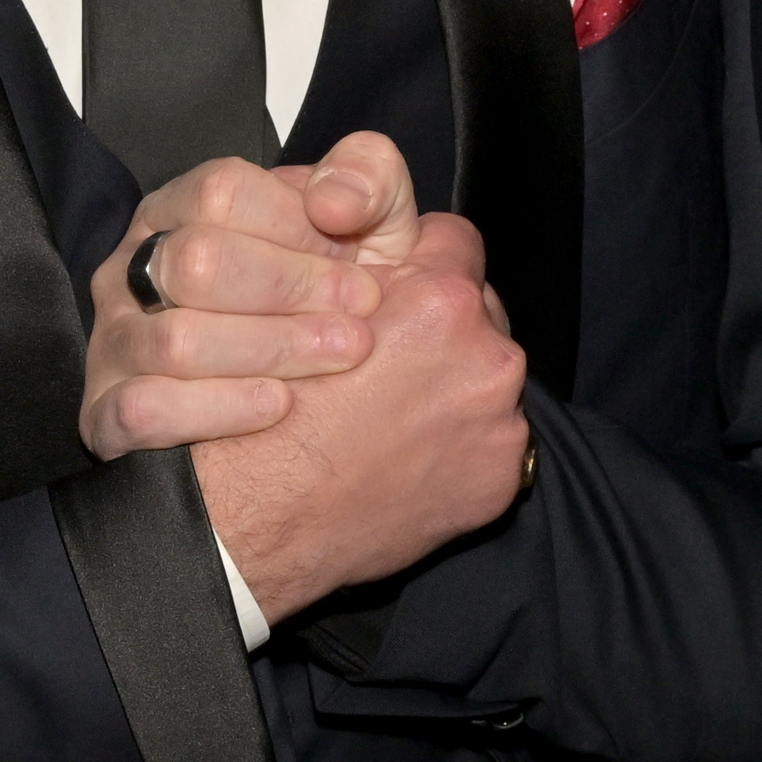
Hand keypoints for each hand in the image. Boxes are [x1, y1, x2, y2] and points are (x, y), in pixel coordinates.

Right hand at [78, 136, 419, 460]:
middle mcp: (134, 272)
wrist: (315, 412)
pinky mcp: (107, 417)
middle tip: (358, 323)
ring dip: (269, 349)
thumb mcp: (370, 228)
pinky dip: (218, 408)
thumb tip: (335, 201)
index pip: (220, 193)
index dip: (295, 228)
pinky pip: (143, 410)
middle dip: (289, 290)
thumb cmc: (330, 304)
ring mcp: (114, 344)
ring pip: (174, 340)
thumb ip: (370, 179)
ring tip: (337, 358)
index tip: (361, 271)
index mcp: (182, 211)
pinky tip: (277, 405)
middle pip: (195, 262)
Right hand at [191, 207, 531, 617]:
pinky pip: (491, 439)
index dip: (420, 259)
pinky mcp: (502, 478)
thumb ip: (368, 274)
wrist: (259, 521)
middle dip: (442, 328)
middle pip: (478, 312)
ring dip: (454, 386)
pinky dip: (460, 443)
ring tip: (393, 416)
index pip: (456, 240)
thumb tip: (394, 257)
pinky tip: (407, 457)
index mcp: (442, 302)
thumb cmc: (268, 417)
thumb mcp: (303, 309)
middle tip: (388, 362)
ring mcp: (502, 424)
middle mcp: (489, 358)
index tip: (399, 286)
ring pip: (485, 377)